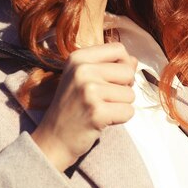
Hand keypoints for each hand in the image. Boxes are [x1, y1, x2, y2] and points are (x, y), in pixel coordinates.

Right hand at [31, 42, 136, 171]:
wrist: (54, 138)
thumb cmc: (73, 106)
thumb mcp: (83, 77)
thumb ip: (109, 65)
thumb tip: (134, 60)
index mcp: (78, 58)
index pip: (118, 49)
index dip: (122, 65)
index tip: (109, 79)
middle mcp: (82, 70)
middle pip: (128, 71)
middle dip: (123, 88)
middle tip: (104, 98)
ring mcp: (88, 91)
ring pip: (130, 94)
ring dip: (121, 105)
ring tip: (100, 109)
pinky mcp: (97, 111)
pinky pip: (128, 111)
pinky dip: (120, 119)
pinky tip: (102, 120)